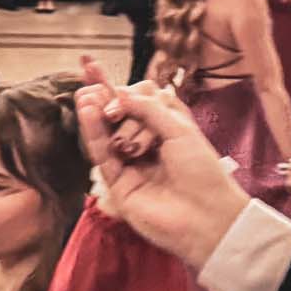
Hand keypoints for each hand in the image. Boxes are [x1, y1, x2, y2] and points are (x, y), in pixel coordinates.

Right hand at [73, 57, 248, 271]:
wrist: (205, 217)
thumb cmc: (202, 173)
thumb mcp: (180, 130)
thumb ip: (148, 109)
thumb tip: (120, 92)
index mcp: (168, 131)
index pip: (140, 104)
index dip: (123, 90)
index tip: (102, 73)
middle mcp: (147, 145)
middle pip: (121, 117)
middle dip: (109, 102)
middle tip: (97, 90)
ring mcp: (131, 164)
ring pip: (108, 133)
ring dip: (95, 113)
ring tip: (85, 94)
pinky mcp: (116, 182)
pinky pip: (101, 153)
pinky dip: (93, 131)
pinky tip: (87, 111)